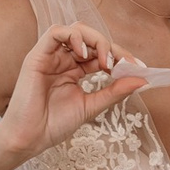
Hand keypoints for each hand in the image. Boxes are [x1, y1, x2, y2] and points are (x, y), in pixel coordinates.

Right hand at [0, 24, 144, 163]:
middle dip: (111, 46)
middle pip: (90, 38)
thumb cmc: (53, 125)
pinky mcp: (37, 56)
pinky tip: (83, 53)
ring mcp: (50, 56)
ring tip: (105, 61)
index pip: (101, 53)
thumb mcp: (91, 107)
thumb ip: (114, 92)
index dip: (121, 56)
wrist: (28, 139)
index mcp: (75, 70)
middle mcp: (63, 60)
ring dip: (95, 40)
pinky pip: (55, 32)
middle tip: (123, 64)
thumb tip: (141, 79)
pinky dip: (73, 36)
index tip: (138, 68)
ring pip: (75, 30)